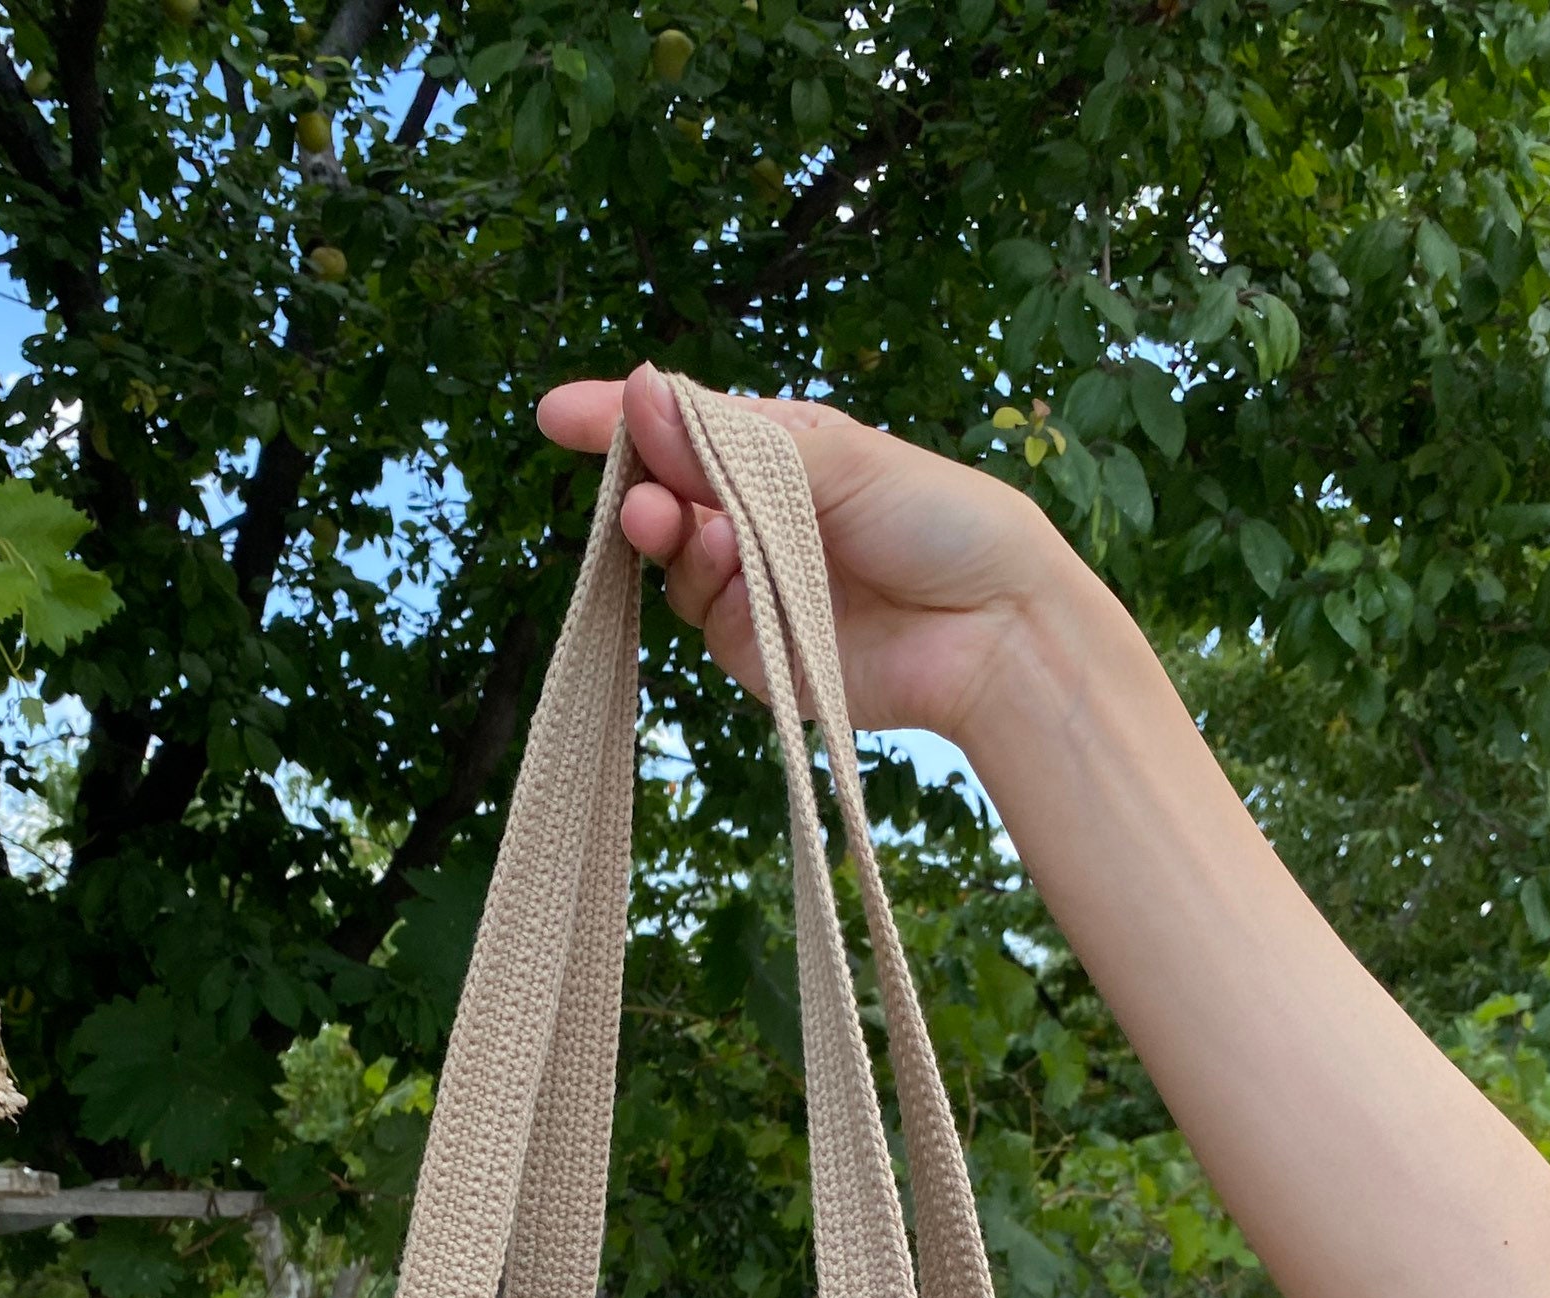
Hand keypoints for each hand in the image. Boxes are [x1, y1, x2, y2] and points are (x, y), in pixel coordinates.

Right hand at [535, 364, 1093, 746]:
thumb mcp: (836, 457)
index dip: (619, 421)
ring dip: (675, 544)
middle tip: (640, 496)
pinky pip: (708, 621)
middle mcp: (759, 520)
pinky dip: (713, 596)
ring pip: (675, 564)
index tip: (557, 415)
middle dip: (642, 490)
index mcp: (780, 456)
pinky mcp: (759, 655)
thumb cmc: (938, 520)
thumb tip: (639, 390)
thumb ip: (730, 443)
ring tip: (699, 534)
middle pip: (665, 498)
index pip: (683, 430)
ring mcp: (754, 590)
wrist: (993, 627)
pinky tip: (738, 576)